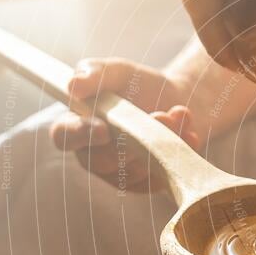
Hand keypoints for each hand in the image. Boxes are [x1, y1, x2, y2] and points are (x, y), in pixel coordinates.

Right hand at [49, 58, 198, 192]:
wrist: (178, 100)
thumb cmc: (138, 85)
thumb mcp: (117, 71)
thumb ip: (94, 72)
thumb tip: (73, 85)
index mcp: (78, 125)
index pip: (64, 137)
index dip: (80, 135)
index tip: (104, 129)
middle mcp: (95, 155)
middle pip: (103, 161)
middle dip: (133, 140)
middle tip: (159, 115)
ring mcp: (121, 173)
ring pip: (135, 171)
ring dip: (159, 143)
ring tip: (177, 116)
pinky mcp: (148, 183)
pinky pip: (159, 178)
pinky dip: (178, 154)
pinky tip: (191, 134)